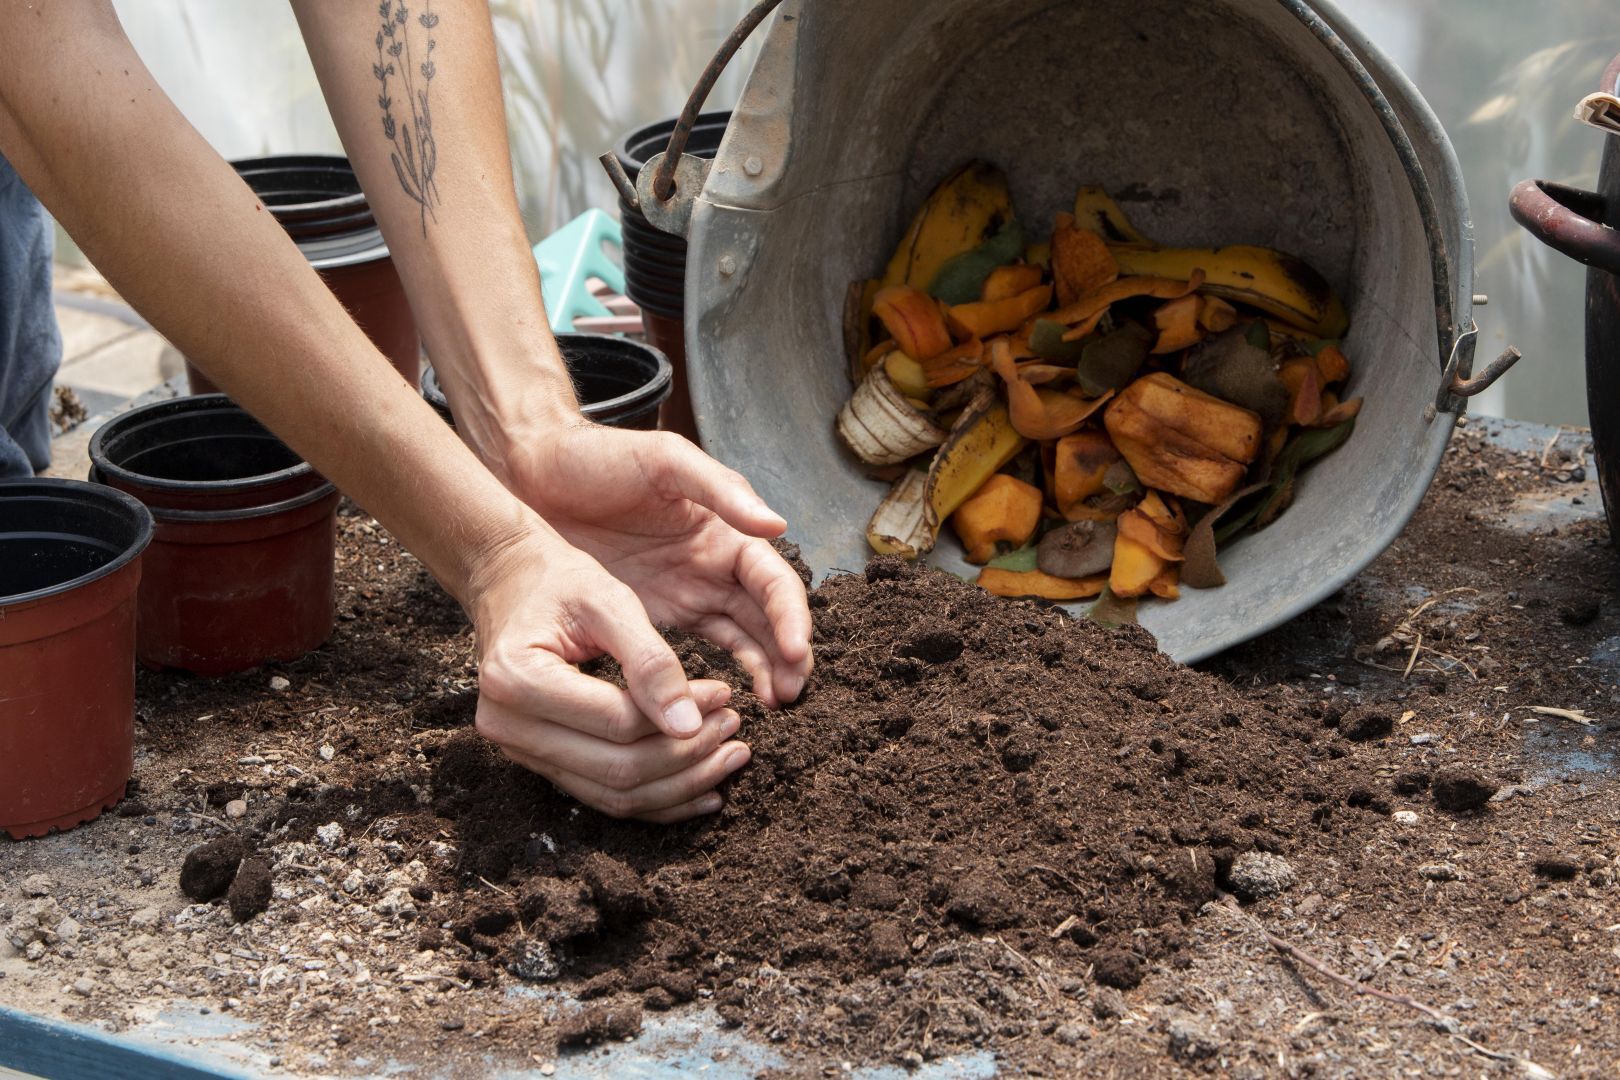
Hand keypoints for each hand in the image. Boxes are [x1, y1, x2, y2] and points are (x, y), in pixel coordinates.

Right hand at [467, 525, 751, 821]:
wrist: (510, 583)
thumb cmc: (559, 582)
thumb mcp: (607, 601)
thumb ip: (649, 661)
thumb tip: (690, 726)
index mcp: (517, 679)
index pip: (617, 722)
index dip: (681, 715)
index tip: (726, 694)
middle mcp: (507, 725)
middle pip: (617, 770)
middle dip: (687, 757)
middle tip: (735, 727)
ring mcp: (519, 750)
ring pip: (614, 795)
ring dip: (680, 783)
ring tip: (729, 756)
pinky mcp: (540, 761)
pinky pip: (604, 796)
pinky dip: (657, 799)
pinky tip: (702, 790)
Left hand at [497, 423, 813, 706]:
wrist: (532, 472)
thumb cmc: (599, 457)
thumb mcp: (664, 461)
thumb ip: (720, 490)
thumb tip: (778, 524)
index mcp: (726, 531)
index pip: (773, 581)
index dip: (790, 616)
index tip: (796, 651)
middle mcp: (714, 567)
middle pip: (767, 618)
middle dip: (786, 656)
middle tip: (790, 695)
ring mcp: (686, 594)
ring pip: (741, 640)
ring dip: (762, 671)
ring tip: (774, 706)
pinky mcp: (653, 617)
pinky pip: (697, 653)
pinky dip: (717, 677)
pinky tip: (724, 702)